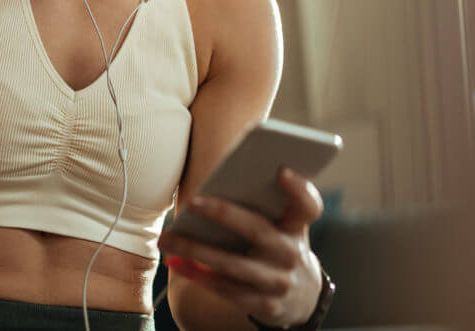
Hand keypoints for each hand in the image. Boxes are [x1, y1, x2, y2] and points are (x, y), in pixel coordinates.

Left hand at [158, 167, 325, 326]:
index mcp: (297, 226)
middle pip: (257, 229)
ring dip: (195, 250)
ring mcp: (279, 281)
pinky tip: (177, 263)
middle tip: (192, 202)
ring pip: (232, 264)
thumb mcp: (283, 227)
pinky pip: (225, 289)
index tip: (281, 170)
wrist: (301, 297)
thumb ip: (263, 208)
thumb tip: (214, 188)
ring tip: (167, 239)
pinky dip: (197, 275)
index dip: (298, 188)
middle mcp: (291, 253)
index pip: (307, 205)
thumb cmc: (278, 246)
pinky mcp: (264, 305)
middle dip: (223, 214)